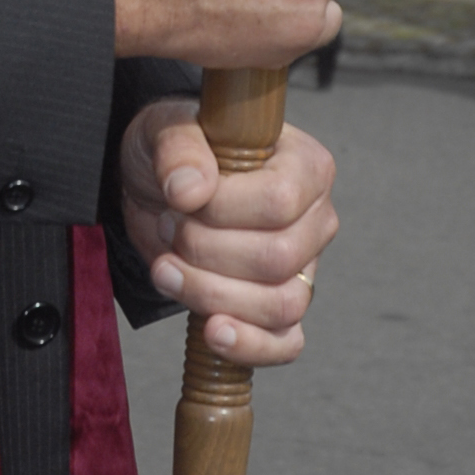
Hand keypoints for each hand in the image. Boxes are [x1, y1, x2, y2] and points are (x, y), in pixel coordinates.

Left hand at [118, 99, 336, 367]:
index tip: (179, 200)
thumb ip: (179, 148)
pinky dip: (249, 346)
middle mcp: (315, 220)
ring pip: (280, 305)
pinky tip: (212, 332)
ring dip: (211, 295)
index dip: (221, 211)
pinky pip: (285, 344)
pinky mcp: (282, 311)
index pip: (278, 202)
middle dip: (206, 252)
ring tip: (165, 270)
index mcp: (305, 166)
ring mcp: (305, 270)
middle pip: (277, 259)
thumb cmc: (177, 154)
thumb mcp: (167, 128)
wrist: (159, 190)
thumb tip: (190, 191)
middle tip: (167, 227)